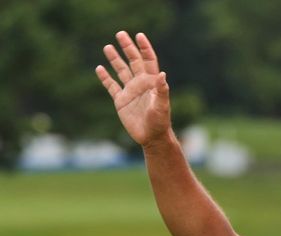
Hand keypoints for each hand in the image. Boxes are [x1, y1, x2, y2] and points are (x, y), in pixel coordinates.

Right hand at [95, 32, 170, 146]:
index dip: (145, 48)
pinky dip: (105, 77)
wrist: (152, 137)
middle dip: (127, 47)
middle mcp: (140, 84)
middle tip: (120, 33)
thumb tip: (162, 74)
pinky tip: (99, 68)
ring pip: (121, 71)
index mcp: (151, 82)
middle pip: (133, 61)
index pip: (148, 60)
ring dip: (115, 59)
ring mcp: (130, 91)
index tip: (139, 35)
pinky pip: (111, 86)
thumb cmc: (160, 122)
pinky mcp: (121, 101)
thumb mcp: (162, 106)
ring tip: (107, 46)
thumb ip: (162, 90)